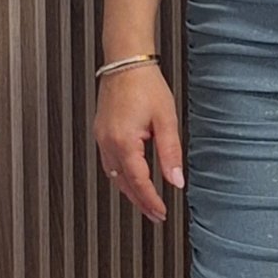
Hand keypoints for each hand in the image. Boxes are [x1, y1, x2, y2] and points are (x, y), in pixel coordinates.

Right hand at [92, 65, 183, 223]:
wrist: (126, 62)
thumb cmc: (146, 85)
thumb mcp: (166, 120)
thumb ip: (170, 153)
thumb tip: (176, 180)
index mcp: (123, 142)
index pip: (139, 182)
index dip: (150, 201)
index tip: (161, 213)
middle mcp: (108, 143)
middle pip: (124, 183)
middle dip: (140, 202)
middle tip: (155, 215)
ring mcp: (101, 138)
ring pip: (114, 175)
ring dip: (130, 191)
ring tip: (146, 202)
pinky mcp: (101, 132)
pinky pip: (110, 163)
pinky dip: (121, 176)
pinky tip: (131, 178)